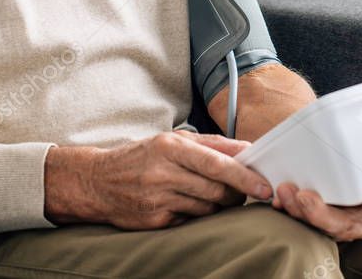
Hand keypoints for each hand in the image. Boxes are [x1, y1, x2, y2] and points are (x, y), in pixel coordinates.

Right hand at [44, 131, 272, 228]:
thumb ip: (212, 144)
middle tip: (241, 191)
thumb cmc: (141, 157)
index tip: (264, 186)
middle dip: (236, 193)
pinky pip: (190, 221)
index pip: (217, 164)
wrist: (96, 181)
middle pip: (216, 190)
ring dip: (218, 205)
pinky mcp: (155, 221)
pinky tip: (188, 204)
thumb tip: (248, 149)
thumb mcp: (172, 140)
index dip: (245, 176)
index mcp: (171, 147)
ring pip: (207, 209)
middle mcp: (164, 173)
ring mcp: (158, 199)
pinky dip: (197, 215)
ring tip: (210, 195)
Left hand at [272, 112, 361, 241]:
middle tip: (305, 196)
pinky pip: (303, 220)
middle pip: (345, 224)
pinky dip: (289, 211)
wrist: (360, 179)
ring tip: (285, 191)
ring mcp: (340, 221)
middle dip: (323, 214)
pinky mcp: (319, 218)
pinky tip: (277, 199)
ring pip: (320, 224)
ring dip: (301, 212)